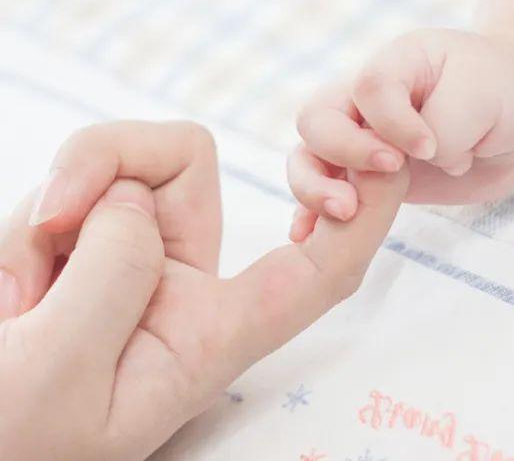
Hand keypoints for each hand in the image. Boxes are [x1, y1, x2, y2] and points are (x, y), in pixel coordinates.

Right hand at [0, 122, 407, 459]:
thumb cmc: (5, 440)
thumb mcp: (57, 376)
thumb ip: (114, 275)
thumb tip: (133, 200)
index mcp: (205, 334)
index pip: (314, 273)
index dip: (363, 219)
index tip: (391, 163)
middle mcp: (177, 285)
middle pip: (189, 170)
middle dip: (117, 163)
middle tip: (51, 216)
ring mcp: (127, 259)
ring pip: (117, 175)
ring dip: (54, 210)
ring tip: (13, 299)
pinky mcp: (81, 246)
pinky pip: (69, 194)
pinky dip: (29, 227)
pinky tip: (8, 294)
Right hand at [287, 29, 513, 239]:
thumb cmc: (504, 93)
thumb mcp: (484, 94)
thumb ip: (445, 123)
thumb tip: (410, 163)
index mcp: (396, 63)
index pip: (370, 86)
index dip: (394, 122)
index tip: (431, 147)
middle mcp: (366, 99)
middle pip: (318, 117)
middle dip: (344, 149)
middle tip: (391, 170)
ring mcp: (361, 139)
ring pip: (309, 155)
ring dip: (315, 185)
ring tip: (344, 212)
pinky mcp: (366, 178)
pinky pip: (324, 190)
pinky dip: (310, 212)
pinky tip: (307, 235)